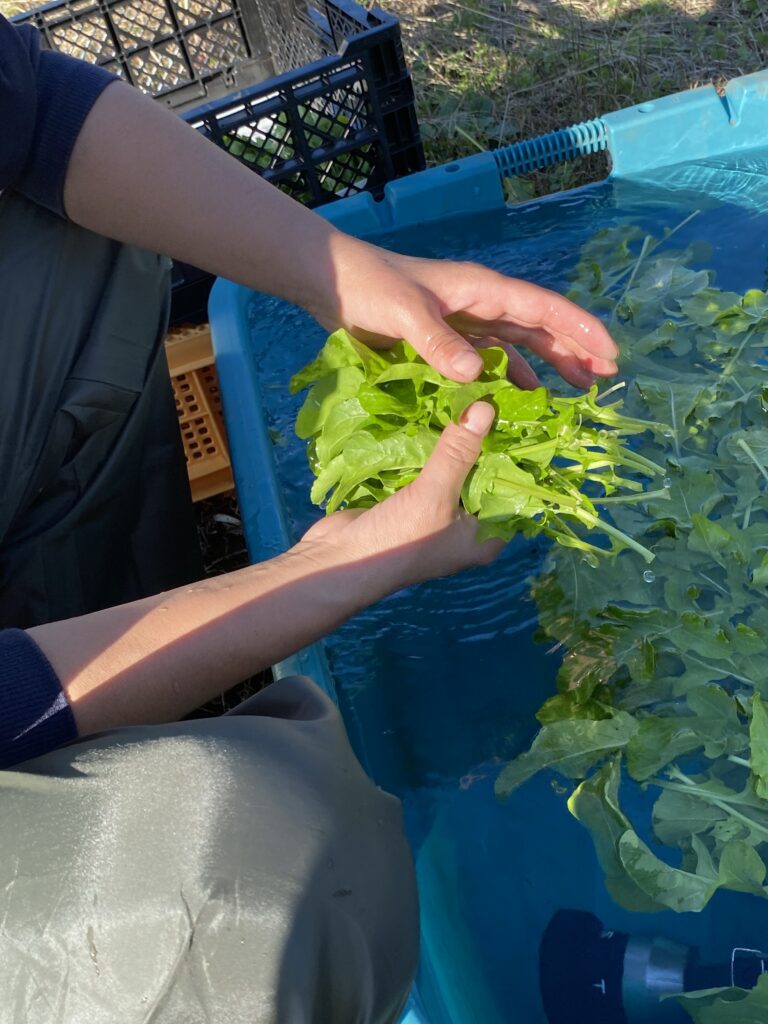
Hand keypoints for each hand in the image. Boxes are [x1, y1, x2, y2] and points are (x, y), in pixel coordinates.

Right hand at [300, 402, 503, 591]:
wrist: (339, 559)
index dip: (517, 455)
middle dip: (483, 442)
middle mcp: (466, 527)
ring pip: (454, 471)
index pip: (513, 491)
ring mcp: (437, 515)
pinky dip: (428, 448)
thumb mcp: (434, 494)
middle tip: (491, 397)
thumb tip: (486, 406)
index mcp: (484, 537)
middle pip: (483, 477)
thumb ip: (460, 451)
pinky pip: (427, 471)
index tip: (518, 415)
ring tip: (466, 399)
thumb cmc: (399, 538)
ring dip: (454, 442)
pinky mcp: (411, 502)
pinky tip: (433, 415)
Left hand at [310, 236, 618, 387]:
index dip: (579, 331)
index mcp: (481, 290)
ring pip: (519, 343)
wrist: (332, 282)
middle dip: (574, 349)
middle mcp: (480, 304)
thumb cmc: (370, 288)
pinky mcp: (445, 340)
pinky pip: (489, 358)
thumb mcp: (404, 314)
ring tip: (575, 390)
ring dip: (547, 364)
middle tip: (604, 379)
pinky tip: (520, 395)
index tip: (610, 355)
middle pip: (539, 327)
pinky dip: (508, 375)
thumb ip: (439, 343)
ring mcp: (464, 322)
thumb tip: (477, 376)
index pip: (543, 309)